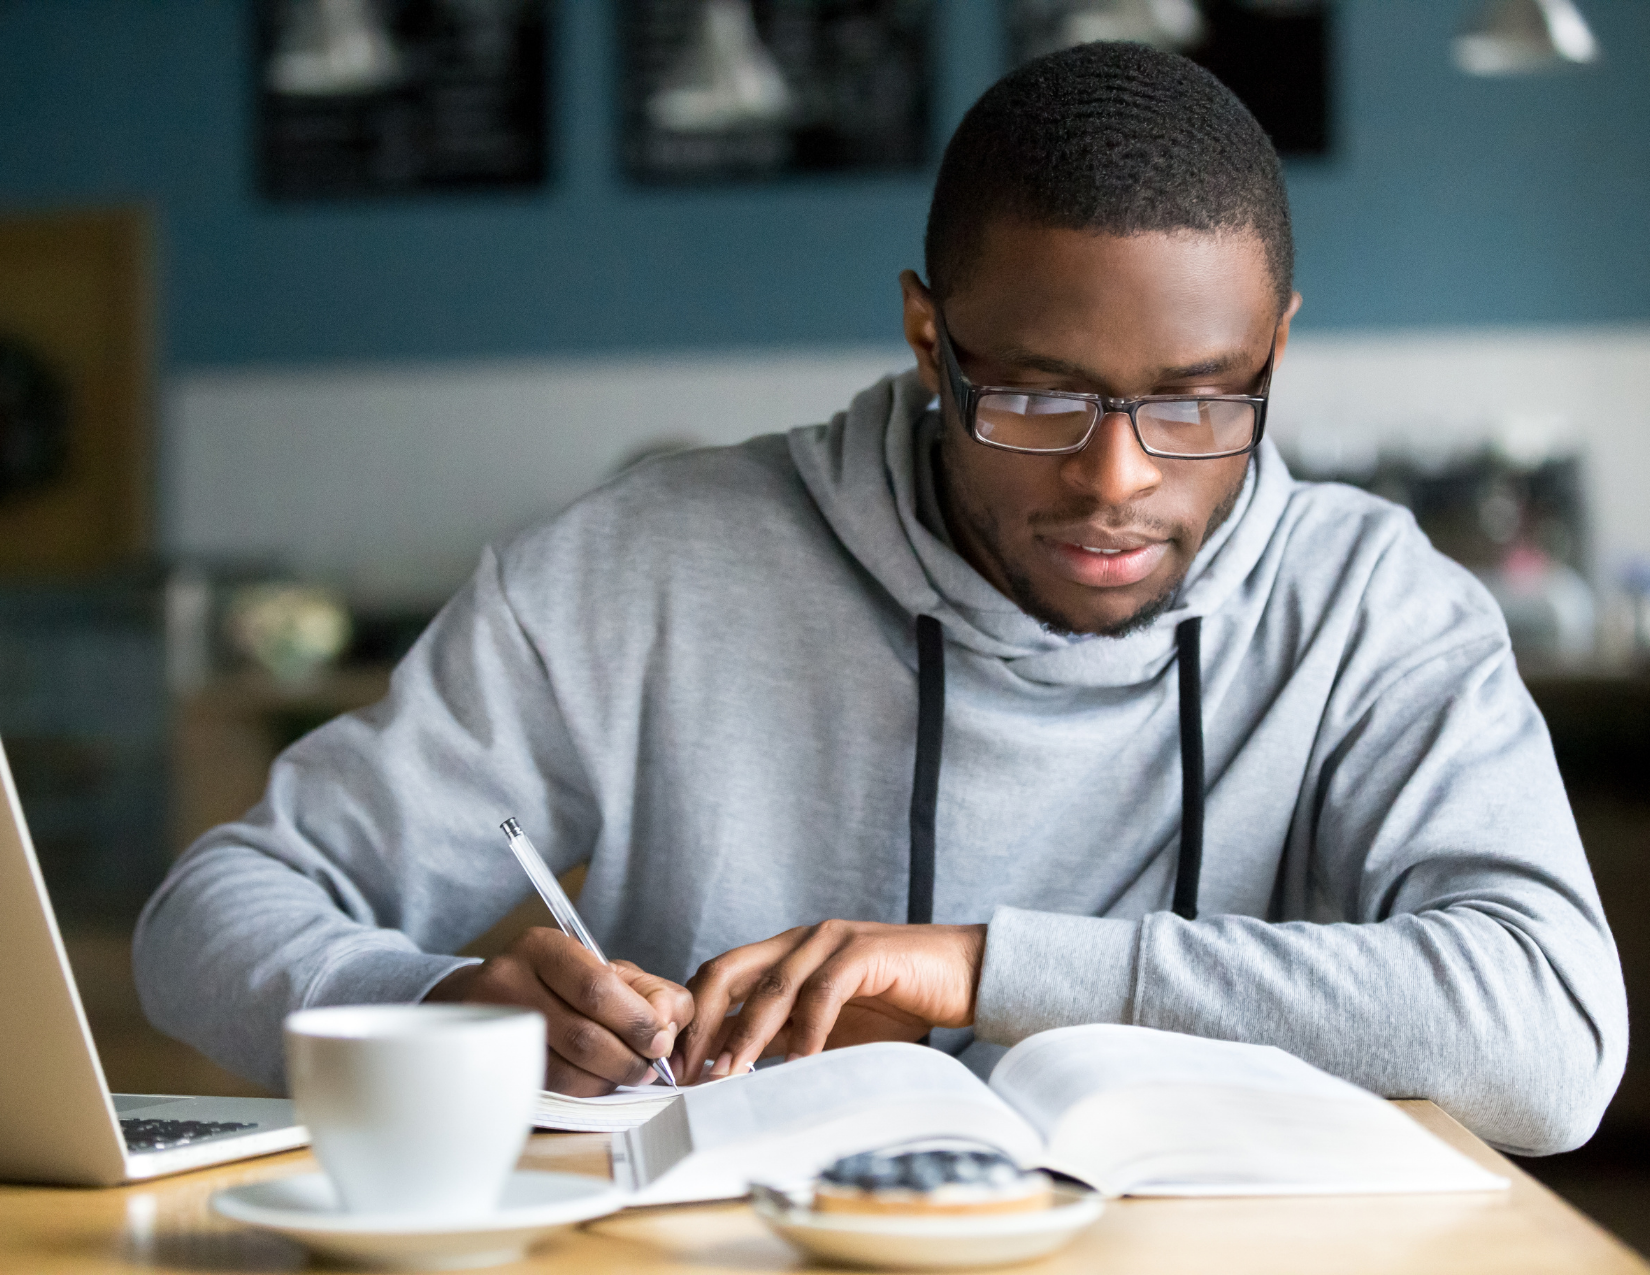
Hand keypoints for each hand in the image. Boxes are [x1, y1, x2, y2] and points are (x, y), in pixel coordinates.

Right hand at [424, 927, 693, 1096]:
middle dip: (628, 1057)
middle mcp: (509, 981)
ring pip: (565, 1070)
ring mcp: (495, 1026)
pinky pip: (549, 1090)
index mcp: (542, 947)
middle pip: (582, 1034)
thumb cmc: (560, 985)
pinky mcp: (492, 1064)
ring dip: (608, 1079)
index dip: (636, 1021)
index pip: (597, 988)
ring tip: (628, 1073)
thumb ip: (649, 991)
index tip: (661, 1040)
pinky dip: (584, 1090)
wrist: (486, 1000)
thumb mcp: (605, 970)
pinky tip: (598, 1080)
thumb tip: (669, 1023)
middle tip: (650, 1066)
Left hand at [676, 920, 986, 1081]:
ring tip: (730, 1074)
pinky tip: (798, 1063)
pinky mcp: (865, 952)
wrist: (966, 976)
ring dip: (747, 1034)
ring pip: (772, 986)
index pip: (719, 977)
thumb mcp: (828, 1025)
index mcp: (786, 952)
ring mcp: (832, 941)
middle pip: (728, 971)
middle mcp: (801, 939)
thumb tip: (731, 1067)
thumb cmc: (899, 1002)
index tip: (676, 1066)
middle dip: (702, 1022)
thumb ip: (784, 1036)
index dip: (692, 1018)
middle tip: (688, 1071)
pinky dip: (807, 1030)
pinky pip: (824, 992)